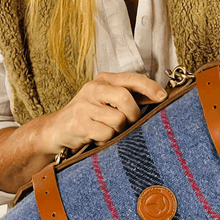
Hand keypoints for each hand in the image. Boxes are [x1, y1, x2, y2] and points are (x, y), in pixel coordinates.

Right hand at [50, 71, 166, 151]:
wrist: (56, 131)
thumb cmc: (88, 117)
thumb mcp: (106, 102)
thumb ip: (128, 98)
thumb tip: (158, 99)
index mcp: (103, 80)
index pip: (132, 79)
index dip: (150, 87)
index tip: (163, 97)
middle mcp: (93, 89)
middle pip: (126, 99)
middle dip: (134, 115)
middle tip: (129, 124)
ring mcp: (85, 105)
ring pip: (118, 120)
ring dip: (118, 131)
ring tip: (107, 131)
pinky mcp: (79, 123)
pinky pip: (106, 134)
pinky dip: (106, 140)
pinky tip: (97, 138)